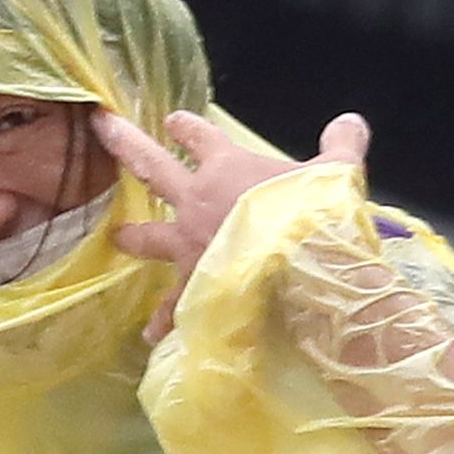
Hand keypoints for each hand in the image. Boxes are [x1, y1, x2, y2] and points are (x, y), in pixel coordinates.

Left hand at [95, 108, 371, 335]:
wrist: (303, 271)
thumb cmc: (316, 214)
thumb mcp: (336, 172)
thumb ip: (341, 145)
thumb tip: (350, 121)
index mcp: (227, 167)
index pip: (201, 137)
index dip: (187, 127)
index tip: (174, 120)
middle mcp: (197, 203)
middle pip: (153, 168)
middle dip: (126, 145)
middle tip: (103, 128)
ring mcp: (189, 247)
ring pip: (150, 238)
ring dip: (133, 236)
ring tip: (117, 237)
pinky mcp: (193, 288)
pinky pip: (173, 306)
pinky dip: (163, 320)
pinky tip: (151, 334)